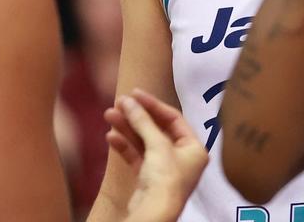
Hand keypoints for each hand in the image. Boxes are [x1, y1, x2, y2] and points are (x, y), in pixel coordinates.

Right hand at [105, 89, 207, 221]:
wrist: (155, 213)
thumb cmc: (166, 178)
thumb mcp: (157, 145)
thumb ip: (143, 121)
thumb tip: (128, 100)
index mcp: (194, 148)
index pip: (173, 118)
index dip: (153, 104)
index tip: (135, 93)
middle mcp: (183, 157)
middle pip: (157, 129)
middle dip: (137, 116)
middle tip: (119, 102)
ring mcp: (165, 169)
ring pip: (144, 142)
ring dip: (127, 128)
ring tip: (109, 114)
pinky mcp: (149, 179)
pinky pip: (137, 156)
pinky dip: (124, 146)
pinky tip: (110, 136)